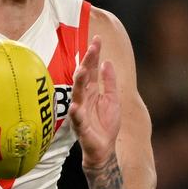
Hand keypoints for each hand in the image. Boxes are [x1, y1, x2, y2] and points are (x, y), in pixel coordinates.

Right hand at [69, 35, 120, 167]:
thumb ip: (109, 82)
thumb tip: (107, 62)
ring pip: (77, 95)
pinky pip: (77, 119)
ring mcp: (80, 112)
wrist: (103, 149)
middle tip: (91, 48)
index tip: (97, 39)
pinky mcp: (81, 127)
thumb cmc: (106, 124)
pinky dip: (76, 114)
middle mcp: (84, 99)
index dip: (94, 55)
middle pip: (83, 78)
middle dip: (86, 63)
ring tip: (81, 71)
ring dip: (78, 83)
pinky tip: (75, 107)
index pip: (91, 70)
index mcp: (92, 91)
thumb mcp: (112, 99)